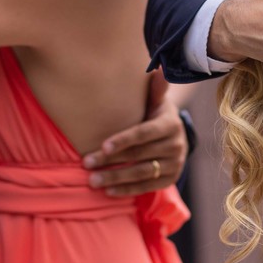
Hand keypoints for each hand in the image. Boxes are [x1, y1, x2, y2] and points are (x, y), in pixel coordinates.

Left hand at [83, 72, 187, 196]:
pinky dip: (127, 190)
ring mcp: (175, 164)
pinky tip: (108, 192)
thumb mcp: (156, 101)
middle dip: (111, 160)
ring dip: (115, 178)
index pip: (144, 133)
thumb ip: (155, 89)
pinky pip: (147, 187)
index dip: (123, 140)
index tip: (102, 146)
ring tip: (92, 181)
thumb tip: (158, 70)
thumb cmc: (155, 113)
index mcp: (171, 124)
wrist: (174, 135)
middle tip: (86, 163)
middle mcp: (176, 145)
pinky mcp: (170, 179)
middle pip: (139, 154)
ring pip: (141, 173)